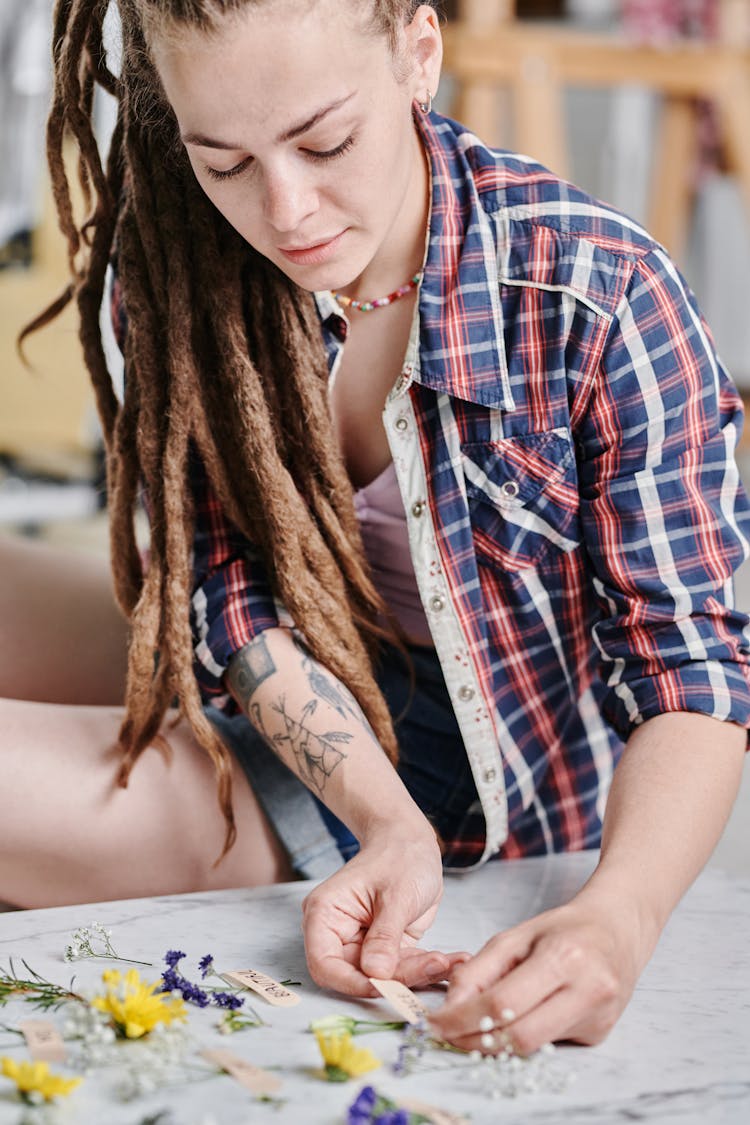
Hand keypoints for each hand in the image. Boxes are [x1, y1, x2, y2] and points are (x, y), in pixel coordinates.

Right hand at [302, 826, 468, 995]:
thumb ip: (385, 936)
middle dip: (398, 978)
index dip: (351, 982)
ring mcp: (363, 942)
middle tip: (435, 966)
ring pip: (385, 977)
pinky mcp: (387, 948)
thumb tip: (376, 974)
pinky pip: (403, 969)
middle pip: (359, 975)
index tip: (385, 986)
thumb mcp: (396, 894)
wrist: (413, 842)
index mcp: (326, 915)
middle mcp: (340, 933)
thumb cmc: (398, 855)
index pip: (325, 965)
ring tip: (452, 961)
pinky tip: (453, 960)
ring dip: (419, 974)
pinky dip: (427, 967)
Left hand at [428, 893, 650, 1054]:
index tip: (435, 1022)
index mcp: (563, 957)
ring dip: (492, 1043)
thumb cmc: (564, 928)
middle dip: (473, 1039)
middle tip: (447, 1033)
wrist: (617, 930)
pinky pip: (548, 1044)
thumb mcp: (515, 936)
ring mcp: (597, 1017)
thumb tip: (450, 1006)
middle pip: (517, 1035)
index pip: (502, 1003)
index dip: (462, 1017)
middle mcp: (587, 991)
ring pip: (531, 1047)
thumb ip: (479, 970)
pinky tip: (510, 1022)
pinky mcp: (599, 1034)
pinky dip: (520, 1037)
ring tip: (470, 1029)